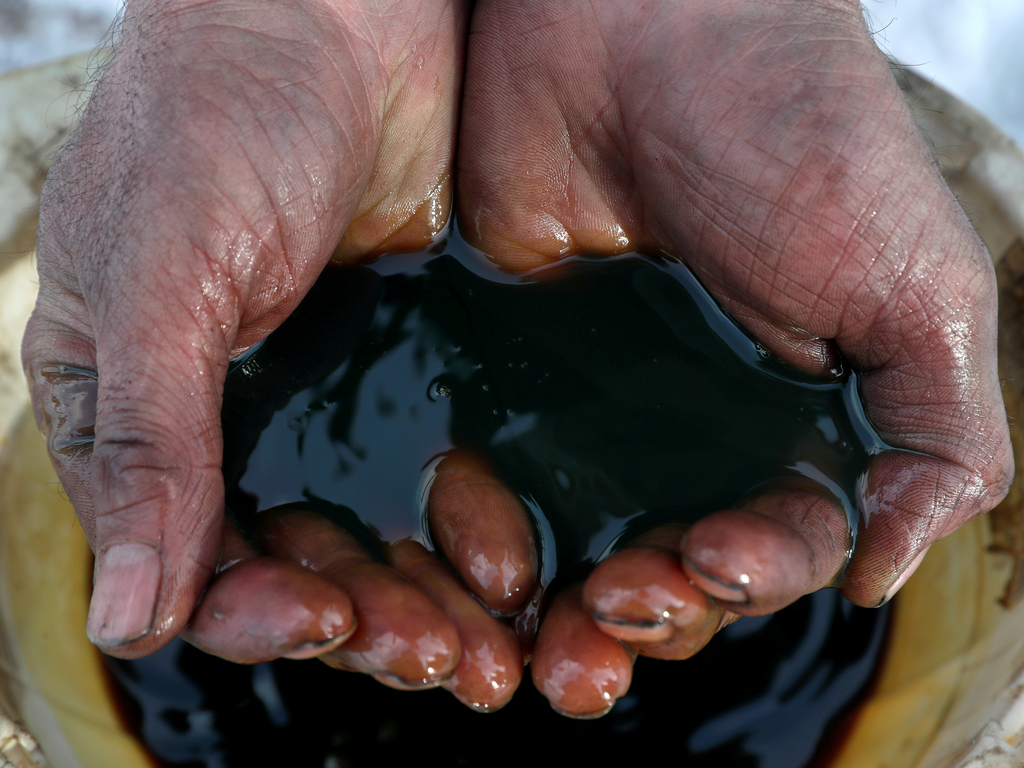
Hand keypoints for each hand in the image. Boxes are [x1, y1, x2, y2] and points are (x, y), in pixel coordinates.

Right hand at [21, 0, 473, 665]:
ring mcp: (327, 393)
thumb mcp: (163, 273)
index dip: (259, 614)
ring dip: (427, 598)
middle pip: (295, 567)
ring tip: (493, 643)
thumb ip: (149, 441)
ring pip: (373, 537)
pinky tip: (516, 561)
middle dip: (366, 624)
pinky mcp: (412, 363)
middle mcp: (230, 420)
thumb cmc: (217, 114)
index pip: (188, 559)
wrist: (338, 10)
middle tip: (443, 660)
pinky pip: (439, 472)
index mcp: (140, 409)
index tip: (334, 625)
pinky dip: (469, 526)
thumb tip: (123, 617)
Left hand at [456, 0, 1011, 710]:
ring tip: (535, 639)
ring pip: (576, 544)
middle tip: (607, 617)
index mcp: (796, 422)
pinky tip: (473, 567)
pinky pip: (491, 476)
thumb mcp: (915, 285)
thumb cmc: (798, 131)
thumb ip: (937, 434)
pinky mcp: (507, 368)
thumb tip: (884, 572)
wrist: (642, 16)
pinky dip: (483, 538)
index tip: (707, 565)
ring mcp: (595, 403)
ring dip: (563, 610)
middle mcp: (695, 427)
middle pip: (669, 570)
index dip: (747, 580)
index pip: (776, 547)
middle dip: (647, 616)